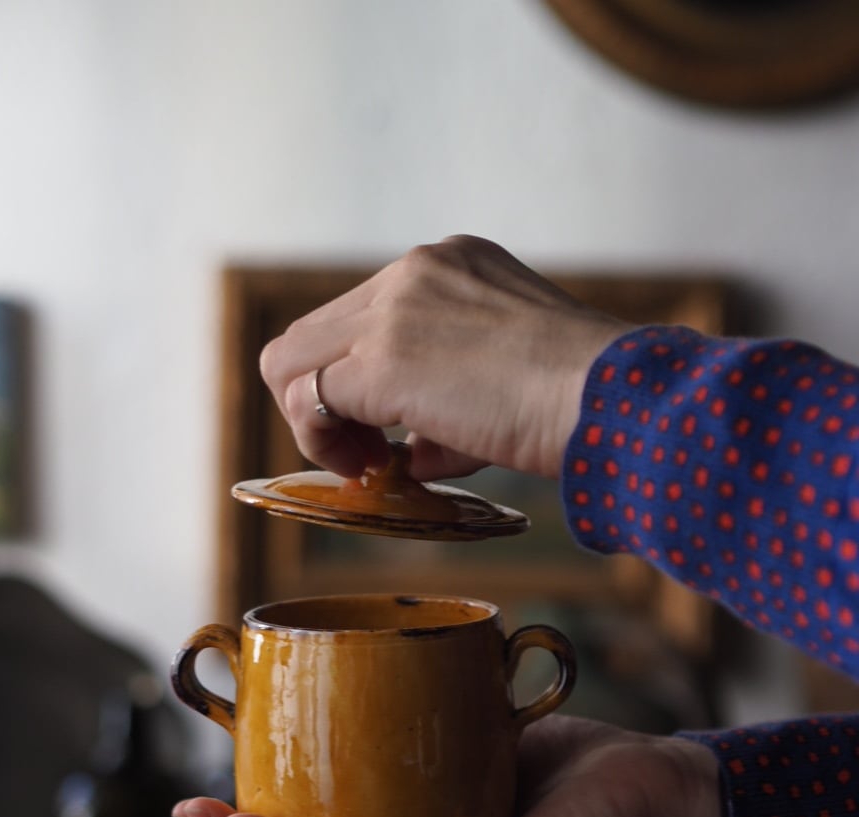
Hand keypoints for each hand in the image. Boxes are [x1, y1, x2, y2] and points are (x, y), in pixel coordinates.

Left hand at [259, 235, 627, 481]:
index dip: (355, 381)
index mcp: (449, 266)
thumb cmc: (581, 398)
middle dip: (324, 401)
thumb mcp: (506, 380)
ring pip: (290, 362)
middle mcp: (413, 272)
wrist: (609, 397)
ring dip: (312, 422)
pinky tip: (366, 467)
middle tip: (363, 455)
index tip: (383, 433)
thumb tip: (408, 455)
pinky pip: (309, 399)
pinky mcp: (383, 361)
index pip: (360, 316)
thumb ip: (445, 406)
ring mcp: (393, 311)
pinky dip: (322, 442)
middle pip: (311, 334)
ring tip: (361, 464)